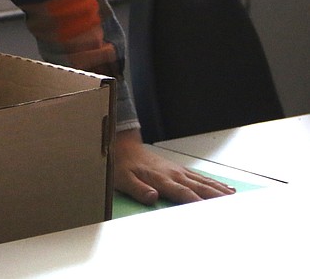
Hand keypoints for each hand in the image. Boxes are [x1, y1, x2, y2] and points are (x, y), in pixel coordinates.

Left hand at [113, 128, 235, 204]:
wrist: (123, 145)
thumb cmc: (122, 164)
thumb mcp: (123, 179)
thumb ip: (138, 189)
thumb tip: (152, 197)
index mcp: (162, 179)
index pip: (185, 195)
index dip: (199, 205)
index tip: (213, 214)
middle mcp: (175, 174)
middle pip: (201, 188)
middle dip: (218, 198)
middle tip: (235, 208)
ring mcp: (179, 171)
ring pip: (205, 182)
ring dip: (221, 191)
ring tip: (236, 199)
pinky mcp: (179, 169)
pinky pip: (201, 177)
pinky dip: (215, 183)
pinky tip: (225, 188)